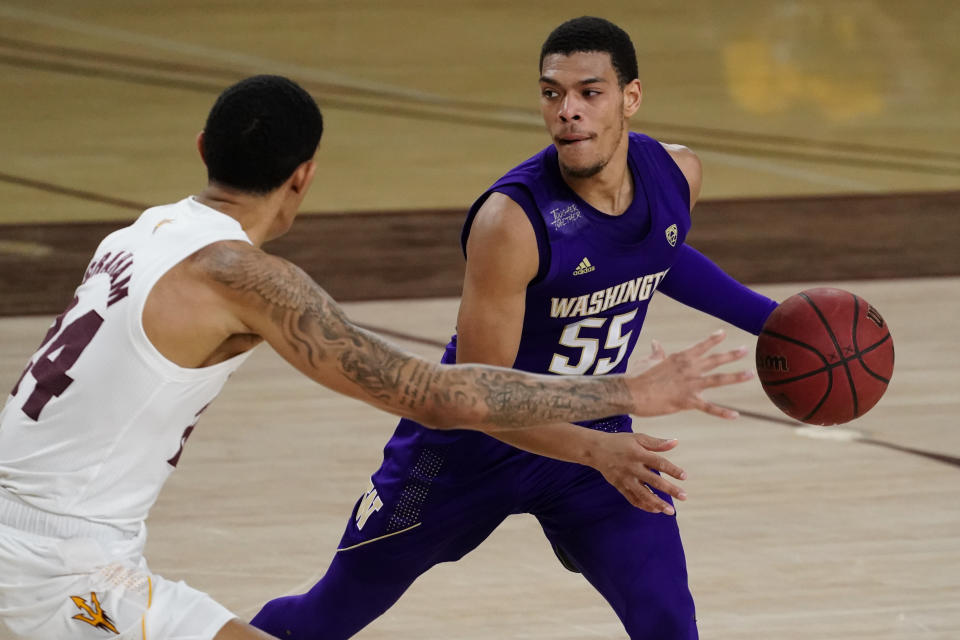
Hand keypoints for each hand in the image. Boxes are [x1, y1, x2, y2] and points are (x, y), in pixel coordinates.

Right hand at [588, 432, 686, 514]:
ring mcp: (625, 479)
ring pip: (643, 494)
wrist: (596, 450)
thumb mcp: (638, 438)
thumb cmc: (620, 442)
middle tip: (684, 496)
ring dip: (658, 503)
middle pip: (654, 481)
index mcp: (638, 454)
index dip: (672, 470)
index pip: (659, 463)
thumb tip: (675, 442)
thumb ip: (657, 443)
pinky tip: (656, 509)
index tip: (684, 476)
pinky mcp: (620, 486)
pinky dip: (644, 505)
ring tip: (671, 511)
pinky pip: (633, 499)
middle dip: (670, 490)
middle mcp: (632, 468)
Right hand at [626, 330, 750, 418]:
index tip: (723, 333)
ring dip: (735, 377)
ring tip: (750, 374)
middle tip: (745, 350)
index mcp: (679, 358)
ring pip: (718, 380)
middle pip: (715, 360)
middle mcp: (689, 369)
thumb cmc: (636, 375)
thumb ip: (656, 353)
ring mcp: (690, 385)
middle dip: (731, 355)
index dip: (713, 339)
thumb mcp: (647, 360)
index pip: (700, 346)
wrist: (630, 392)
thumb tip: (655, 343)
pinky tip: (735, 415)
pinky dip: (723, 412)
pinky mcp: (687, 401)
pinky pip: (709, 407)